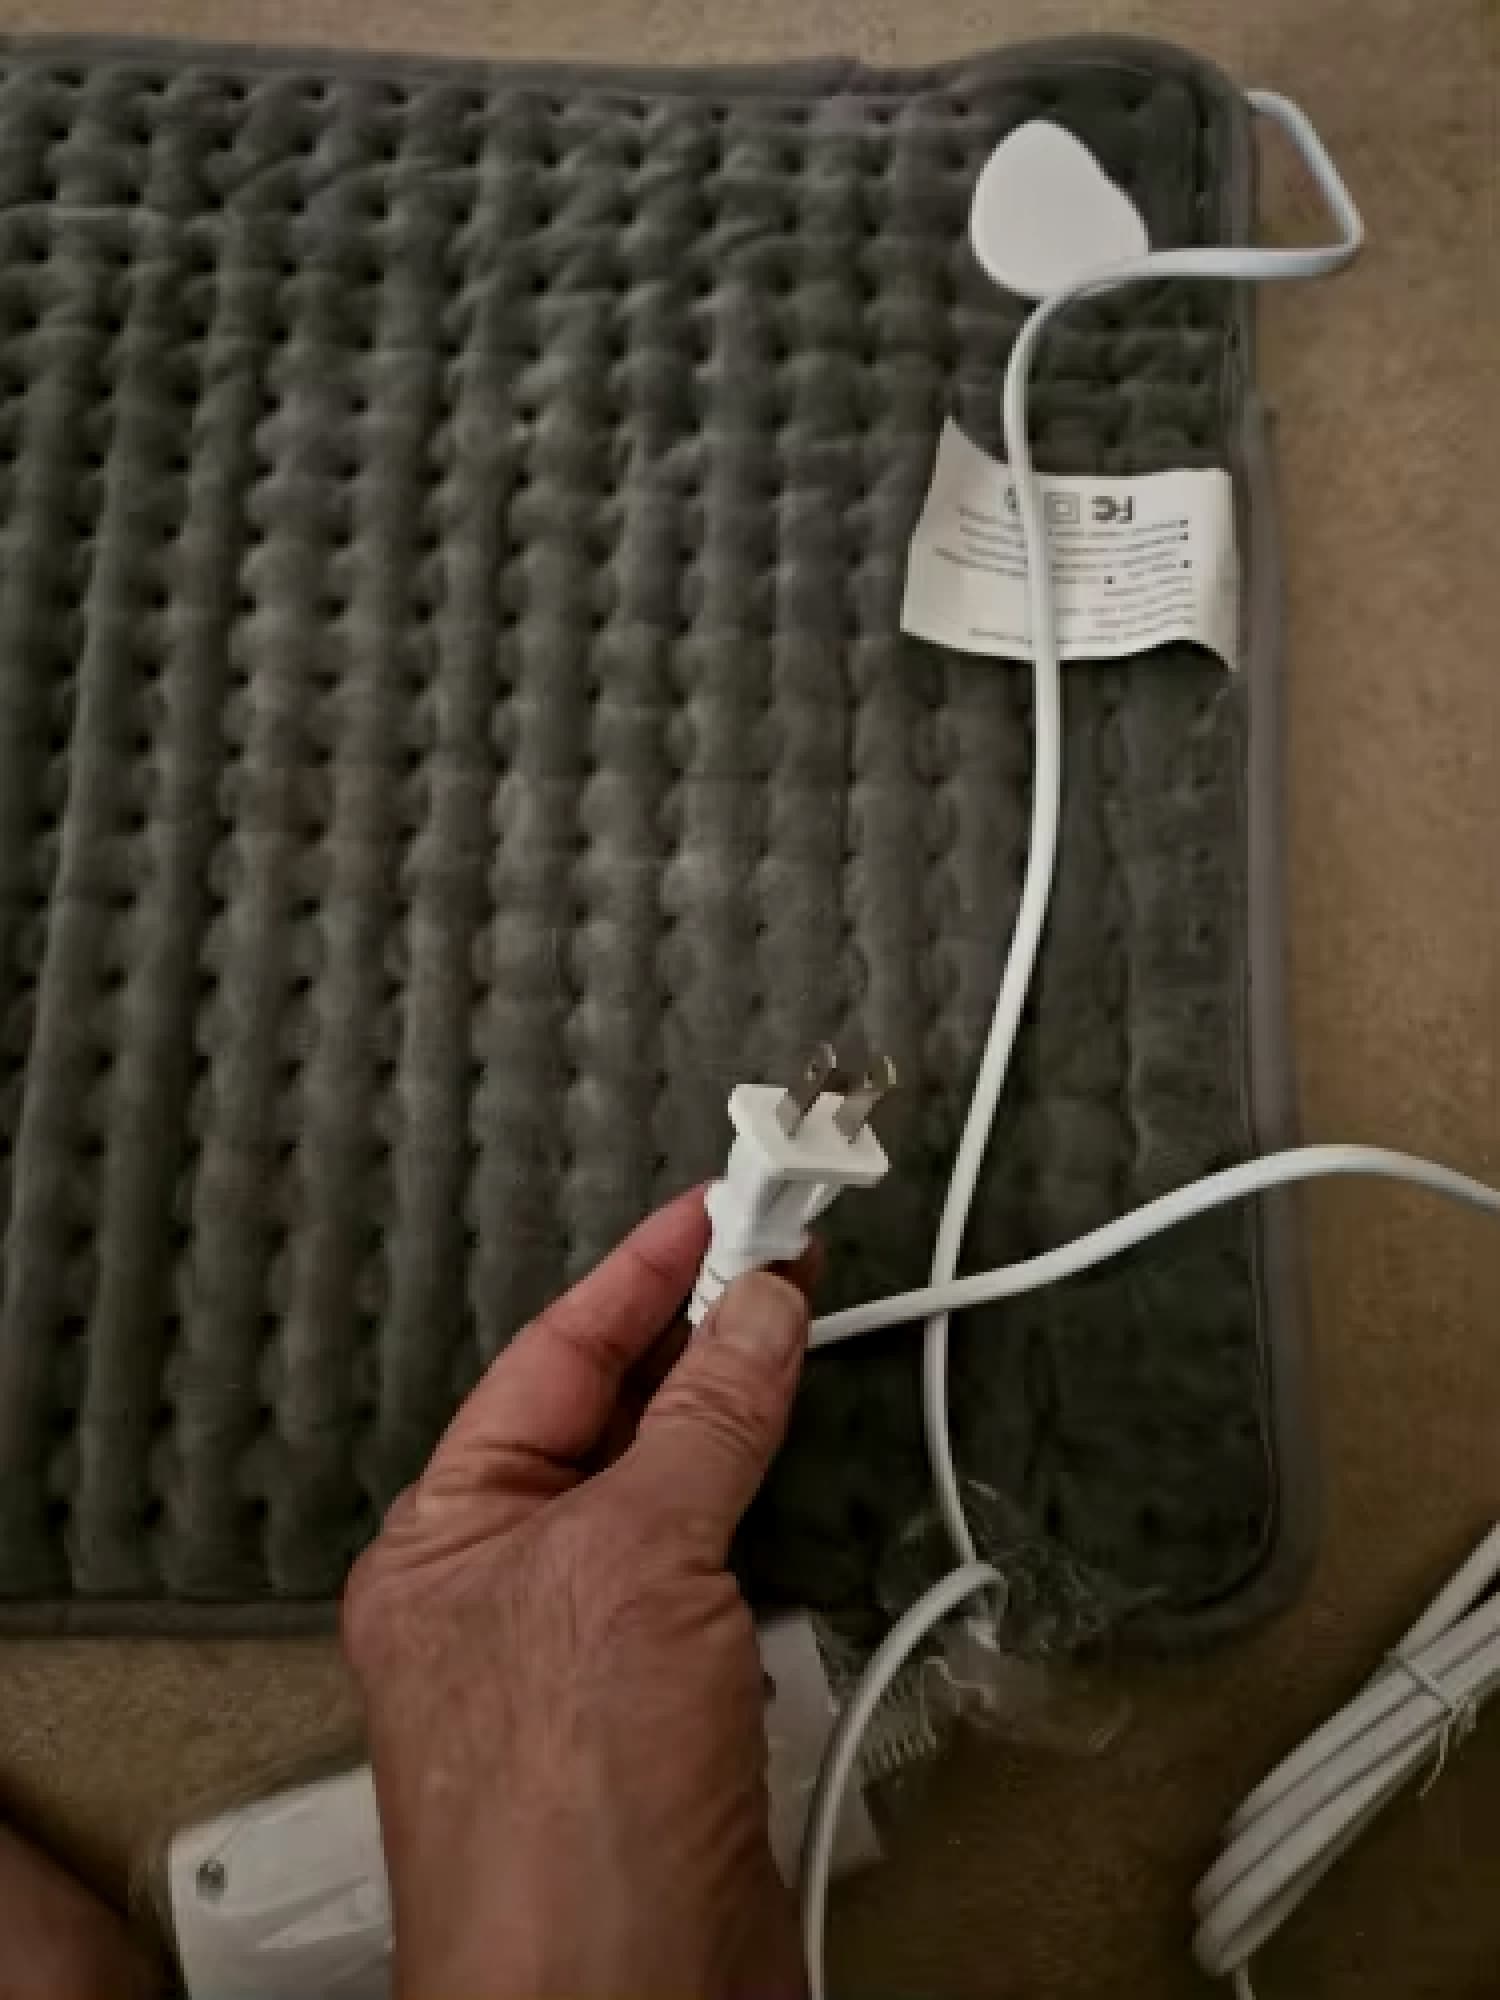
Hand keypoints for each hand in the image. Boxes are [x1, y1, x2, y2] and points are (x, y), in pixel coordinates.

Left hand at [343, 1191, 811, 1999]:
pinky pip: (720, 1575)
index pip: (551, 1363)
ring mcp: (590, 1652)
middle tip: (785, 1256)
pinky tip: (805, 1471)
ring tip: (799, 1333)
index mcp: (447, 1538)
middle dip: (697, 1341)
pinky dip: (767, 1518)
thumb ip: (701, 1425)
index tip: (717, 1210)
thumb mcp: (632, 1566)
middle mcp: (506, 1586)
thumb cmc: (569, 1805)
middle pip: (612, 1421)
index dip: (639, 1277)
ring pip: (672, 1496)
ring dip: (737, 1424)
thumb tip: (758, 1313)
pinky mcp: (670, 1710)